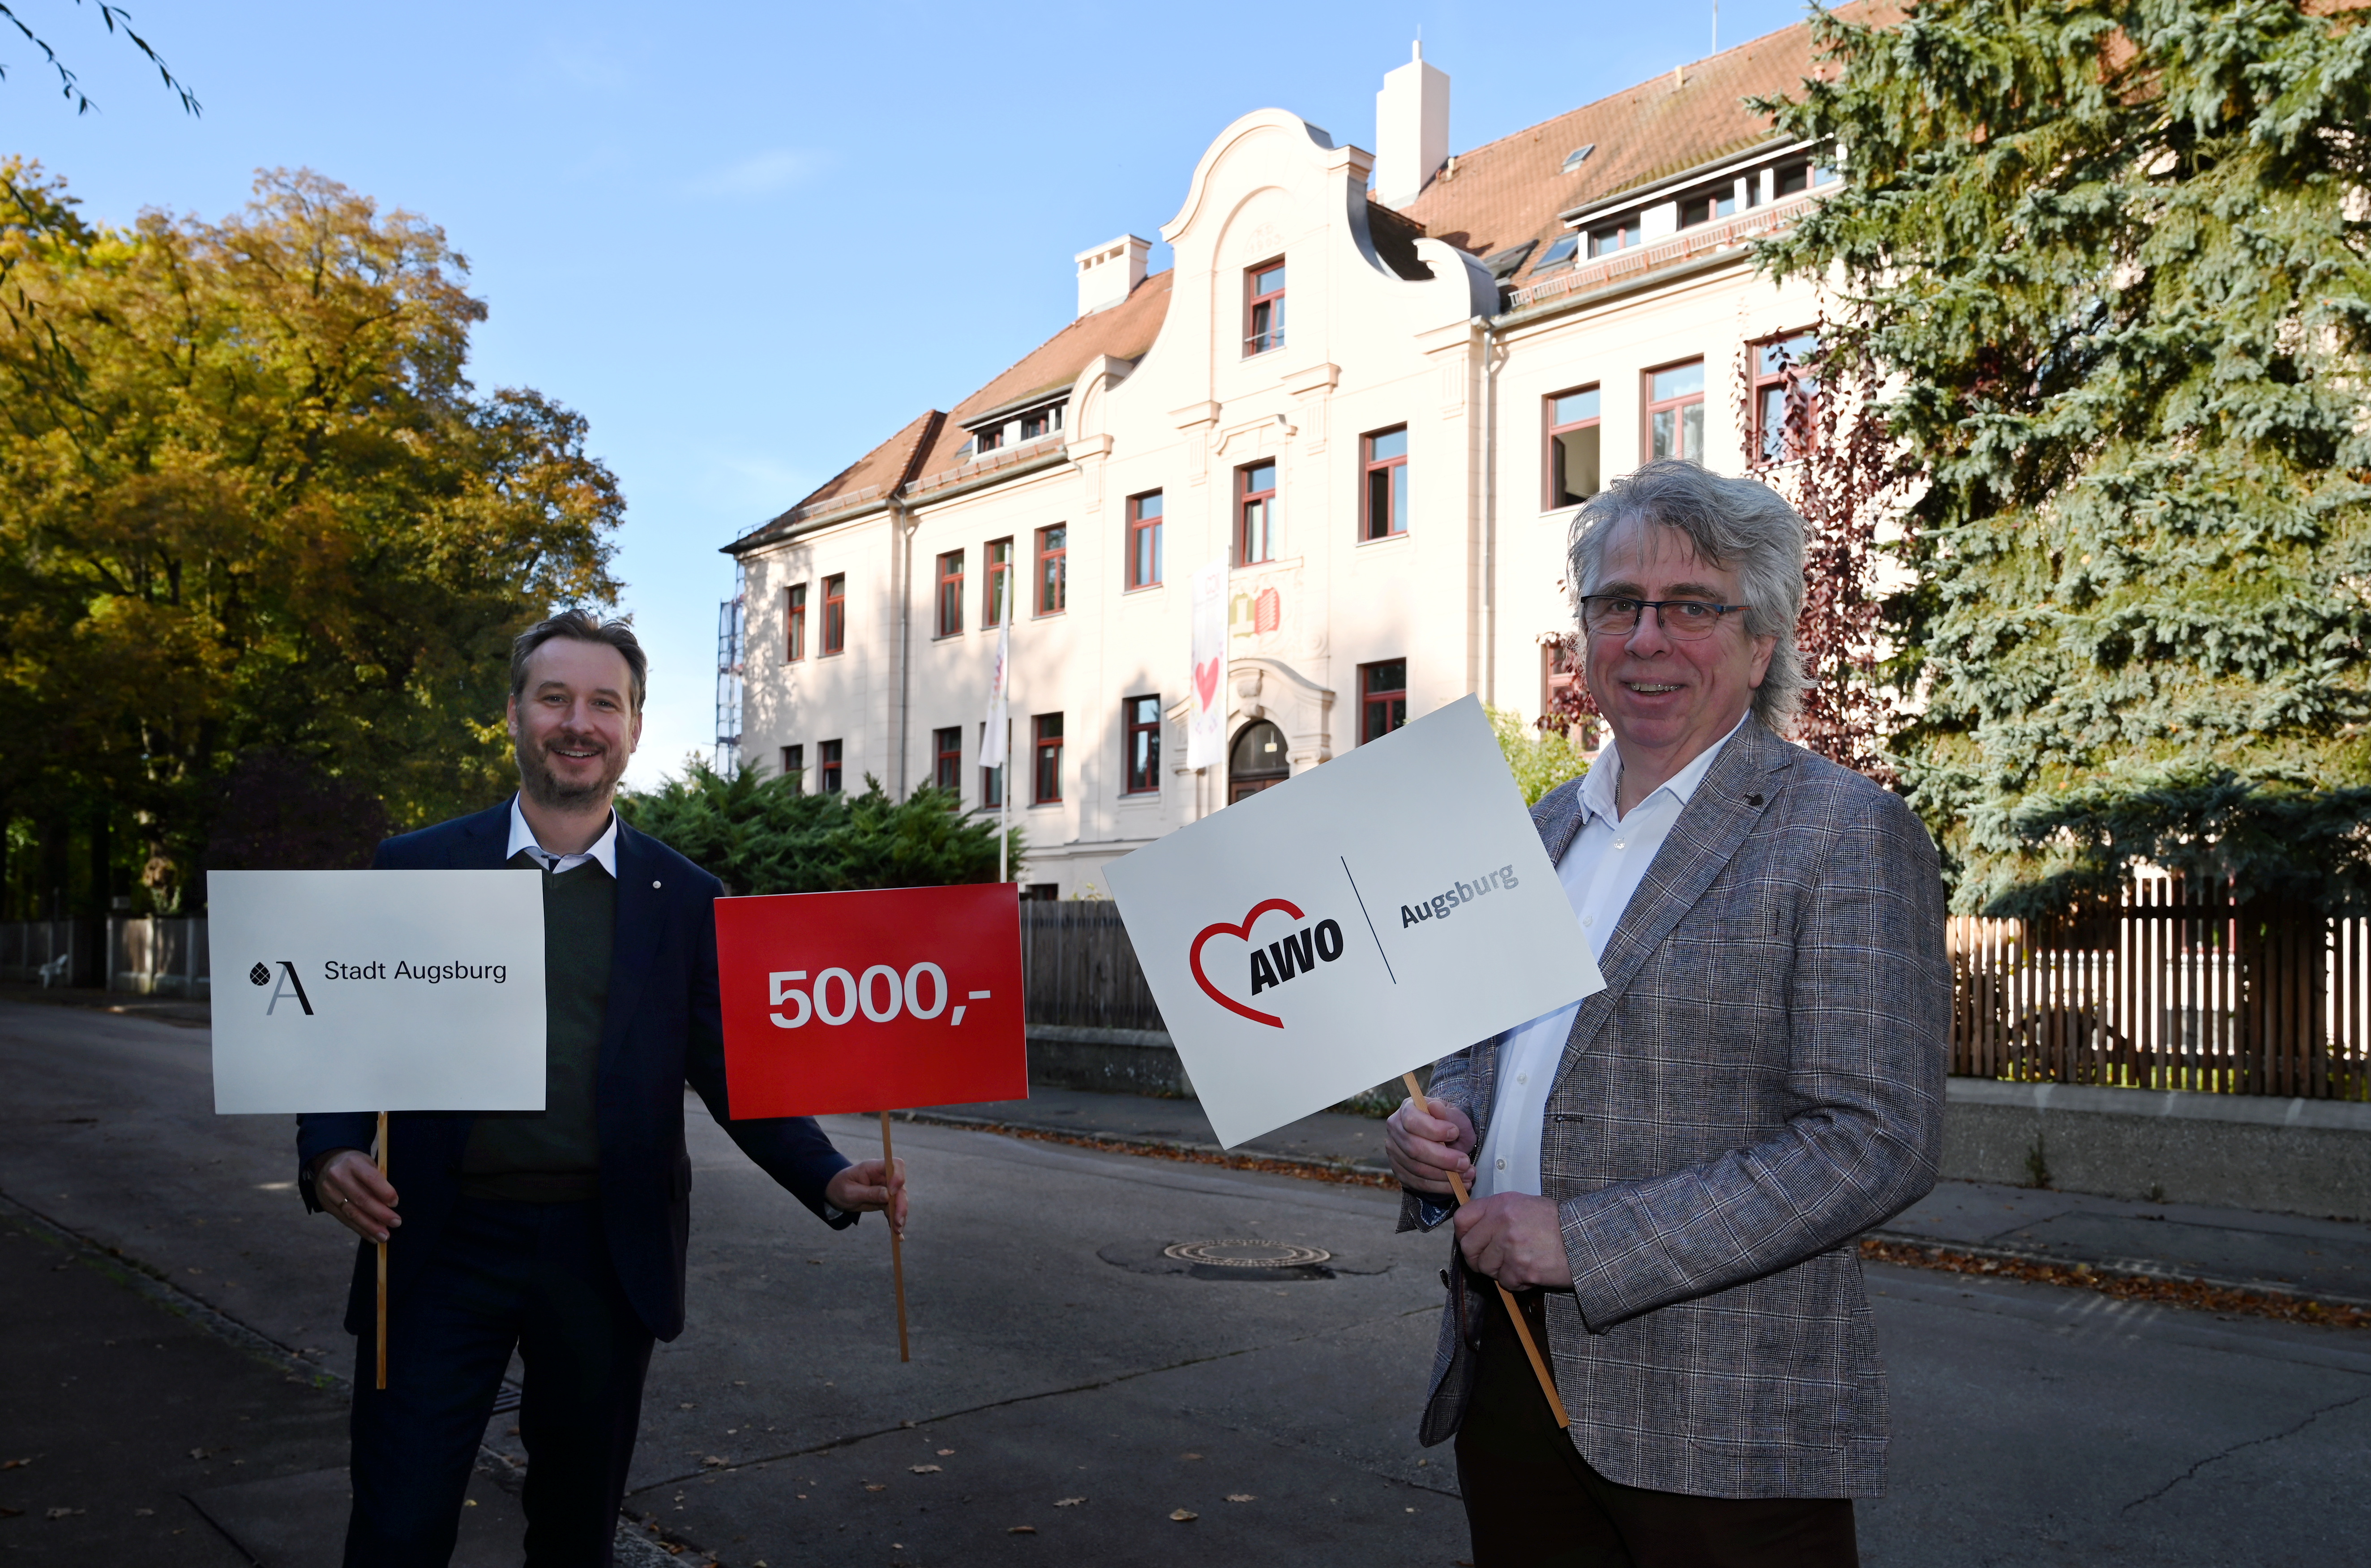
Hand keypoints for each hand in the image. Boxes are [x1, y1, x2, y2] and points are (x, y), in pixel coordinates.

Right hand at [315, 1149, 399, 1242]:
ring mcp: (329, 1191)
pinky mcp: (326, 1205)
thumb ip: (378, 1180)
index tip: (395, 1203)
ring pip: (352, 1212)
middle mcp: (338, 1176)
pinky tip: (371, 1236)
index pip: (371, 1178)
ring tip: (384, 1236)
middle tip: (396, 1223)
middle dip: (380, 1214)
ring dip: (370, 1227)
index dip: (384, 1192)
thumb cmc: (356, 1165)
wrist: (328, 1164)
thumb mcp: (368, 1163)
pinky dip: (360, 1229)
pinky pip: (344, 1220)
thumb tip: (391, 1204)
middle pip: (361, 1199)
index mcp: (353, 1162)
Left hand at [826, 1158, 907, 1236]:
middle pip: (901, 1187)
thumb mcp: (850, 1192)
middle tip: (898, 1221)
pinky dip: (895, 1220)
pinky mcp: (886, 1199)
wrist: (835, 1193)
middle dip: (901, 1204)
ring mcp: (886, 1188)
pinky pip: (894, 1209)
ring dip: (900, 1214)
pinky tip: (896, 1233)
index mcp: (874, 1168)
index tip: (892, 1193)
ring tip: (897, 1230)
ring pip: (900, 1199)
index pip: (896, 1164)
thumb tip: (888, 1195)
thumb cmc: (840, 1187)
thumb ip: (868, 1193)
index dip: (899, 1177)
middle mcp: (884, 1176)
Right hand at [1385, 1094, 1476, 1194]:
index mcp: (1407, 1110)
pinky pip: (1418, 1184)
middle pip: (1414, 1148)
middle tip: (1465, 1162)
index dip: (1433, 1129)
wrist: (1446, 1139)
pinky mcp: (1400, 1172)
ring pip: (1417, 1169)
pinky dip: (1440, 1187)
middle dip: (1443, 1158)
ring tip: (1468, 1174)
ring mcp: (1395, 1153)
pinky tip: (1458, 1185)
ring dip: (1445, 1176)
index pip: (1412, 1120)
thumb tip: (1435, 1107)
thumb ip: (1447, 1113)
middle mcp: (1395, 1130)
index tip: (1455, 1133)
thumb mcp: (1454, 1115)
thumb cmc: (1450, 1124)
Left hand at [1454, 1193, 1573, 1289]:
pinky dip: (1516, 1281)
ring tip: (1518, 1262)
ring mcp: (1511, 1248)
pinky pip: (1505, 1282)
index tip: (1471, 1241)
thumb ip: (1496, 1213)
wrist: (1584, 1238)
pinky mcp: (1521, 1270)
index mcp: (1500, 1204)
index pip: (1461, 1220)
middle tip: (1491, 1260)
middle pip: (1469, 1249)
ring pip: (1486, 1268)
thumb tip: (1475, 1228)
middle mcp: (1502, 1224)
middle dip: (1477, 1259)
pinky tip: (1530, 1271)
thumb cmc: (1557, 1222)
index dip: (1463, 1234)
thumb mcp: (1524, 1204)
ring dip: (1499, 1271)